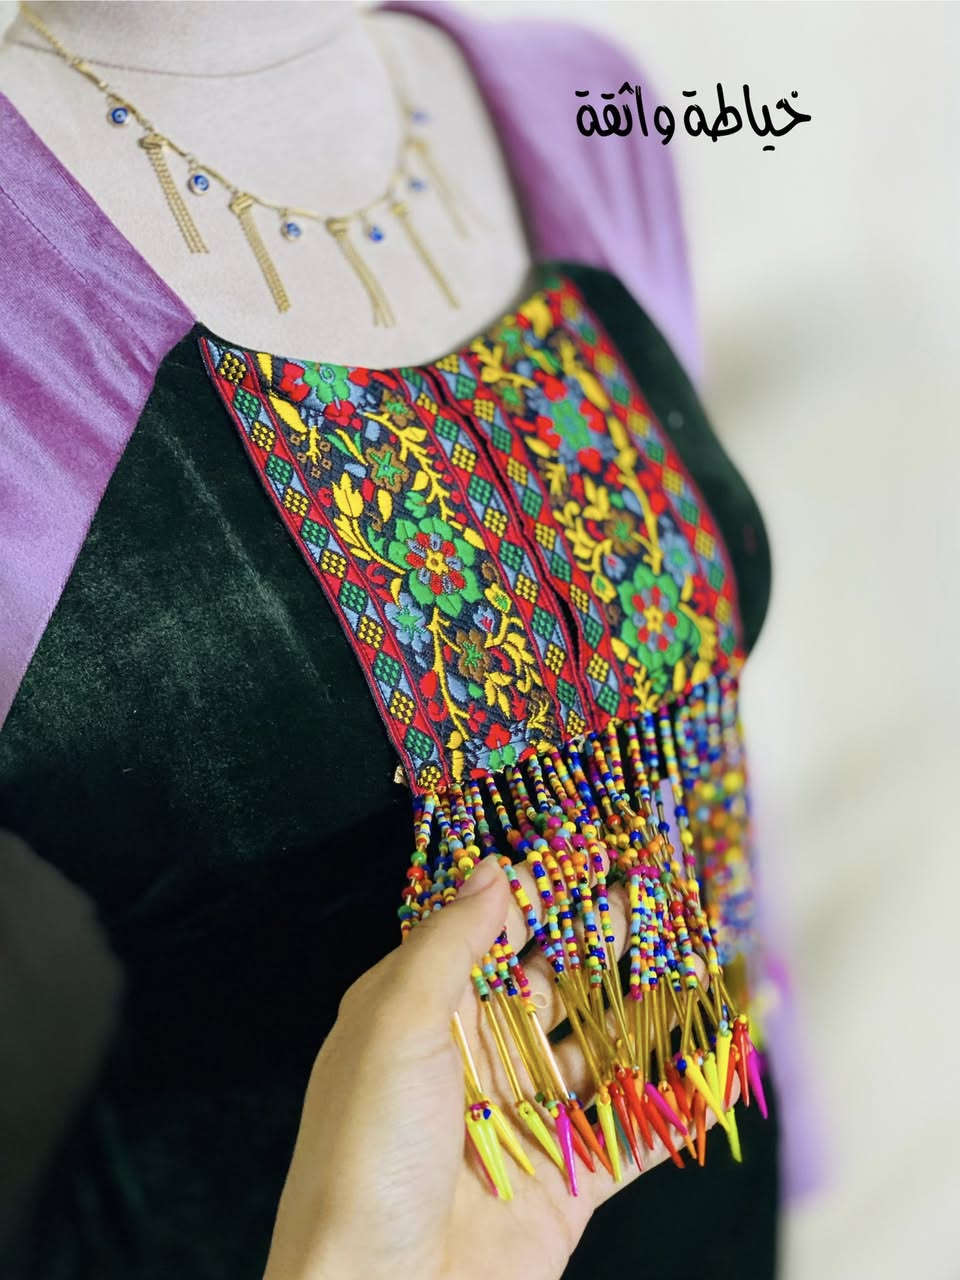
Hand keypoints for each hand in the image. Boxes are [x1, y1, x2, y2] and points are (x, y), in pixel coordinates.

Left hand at [262, 856, 734, 1279]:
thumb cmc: (366, 1152)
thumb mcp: (395, 1027)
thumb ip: (449, 942)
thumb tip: (495, 866)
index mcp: (426, 1015)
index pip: (490, 934)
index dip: (541, 893)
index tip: (592, 849)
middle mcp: (477, 1060)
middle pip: (555, 985)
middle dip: (604, 941)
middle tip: (655, 892)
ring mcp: (526, 1121)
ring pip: (602, 1054)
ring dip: (650, 1015)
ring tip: (702, 964)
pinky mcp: (566, 1184)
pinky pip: (635, 1134)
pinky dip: (682, 1103)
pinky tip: (725, 1066)